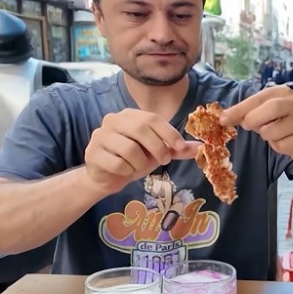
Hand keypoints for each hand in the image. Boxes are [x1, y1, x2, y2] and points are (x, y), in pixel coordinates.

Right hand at [83, 108, 201, 194]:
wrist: (106, 177)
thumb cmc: (133, 160)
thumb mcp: (156, 153)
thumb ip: (175, 149)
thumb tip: (200, 147)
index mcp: (130, 115)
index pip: (152, 118)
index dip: (169, 132)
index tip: (180, 147)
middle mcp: (113, 120)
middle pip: (140, 129)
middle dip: (157, 147)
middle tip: (164, 160)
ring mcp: (100, 136)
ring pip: (129, 149)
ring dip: (140, 164)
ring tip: (138, 168)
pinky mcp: (92, 153)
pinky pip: (117, 164)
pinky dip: (127, 172)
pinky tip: (125, 172)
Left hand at [218, 85, 292, 155]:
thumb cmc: (279, 122)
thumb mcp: (262, 113)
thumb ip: (244, 113)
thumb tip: (223, 118)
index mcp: (282, 91)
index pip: (258, 98)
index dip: (239, 109)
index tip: (223, 119)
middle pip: (272, 108)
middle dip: (254, 120)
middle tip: (248, 126)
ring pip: (274, 131)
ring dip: (266, 136)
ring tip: (272, 133)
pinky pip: (282, 145)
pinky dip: (277, 147)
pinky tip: (284, 141)